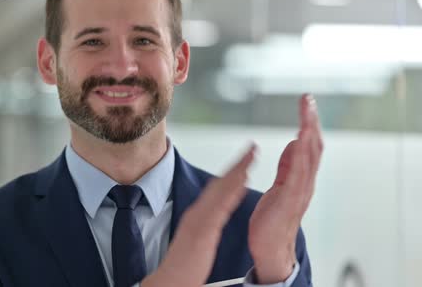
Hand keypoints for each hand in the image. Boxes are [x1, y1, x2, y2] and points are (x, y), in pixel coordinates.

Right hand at [141, 145, 255, 286]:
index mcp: (198, 215)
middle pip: (219, 184)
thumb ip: (204, 224)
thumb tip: (212, 214)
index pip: (218, 189)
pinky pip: (218, 208)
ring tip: (250, 157)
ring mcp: (197, 220)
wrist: (170, 281)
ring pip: (220, 192)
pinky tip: (241, 183)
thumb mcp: (197, 239)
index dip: (233, 172)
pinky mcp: (201, 231)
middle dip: (237, 164)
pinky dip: (230, 193)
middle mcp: (197, 213)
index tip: (246, 159)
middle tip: (252, 148)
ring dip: (236, 173)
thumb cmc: (185, 265)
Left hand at [248, 94, 322, 283]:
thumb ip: (288, 165)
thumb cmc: (274, 218)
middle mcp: (305, 182)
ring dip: (308, 133)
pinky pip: (297, 175)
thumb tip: (294, 142)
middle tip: (308, 99)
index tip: (306, 102)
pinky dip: (299, 156)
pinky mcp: (288, 200)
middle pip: (313, 146)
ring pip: (309, 157)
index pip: (309, 144)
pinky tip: (298, 140)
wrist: (271, 248)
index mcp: (302, 177)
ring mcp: (299, 191)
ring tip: (306, 112)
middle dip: (311, 121)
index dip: (309, 123)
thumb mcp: (281, 185)